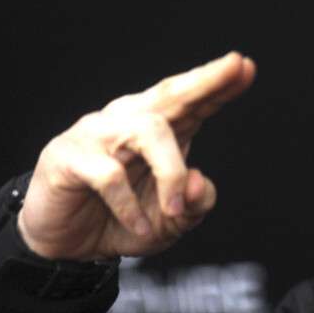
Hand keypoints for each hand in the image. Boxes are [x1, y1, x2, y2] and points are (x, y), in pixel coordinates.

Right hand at [16, 52, 256, 261]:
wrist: (67, 247)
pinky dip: (129, 205)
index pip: (193, 102)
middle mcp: (129, 124)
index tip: (246, 66)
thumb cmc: (124, 222)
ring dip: (171, 172)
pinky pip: (109, 175)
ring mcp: (97, 135)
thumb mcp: (173, 221)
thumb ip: (196, 204)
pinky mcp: (68, 157)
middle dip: (204, 80)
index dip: (218, 84)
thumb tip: (197, 181)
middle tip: (235, 65)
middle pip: (170, 94)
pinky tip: (137, 224)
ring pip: (148, 129)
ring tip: (174, 210)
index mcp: (160, 133)